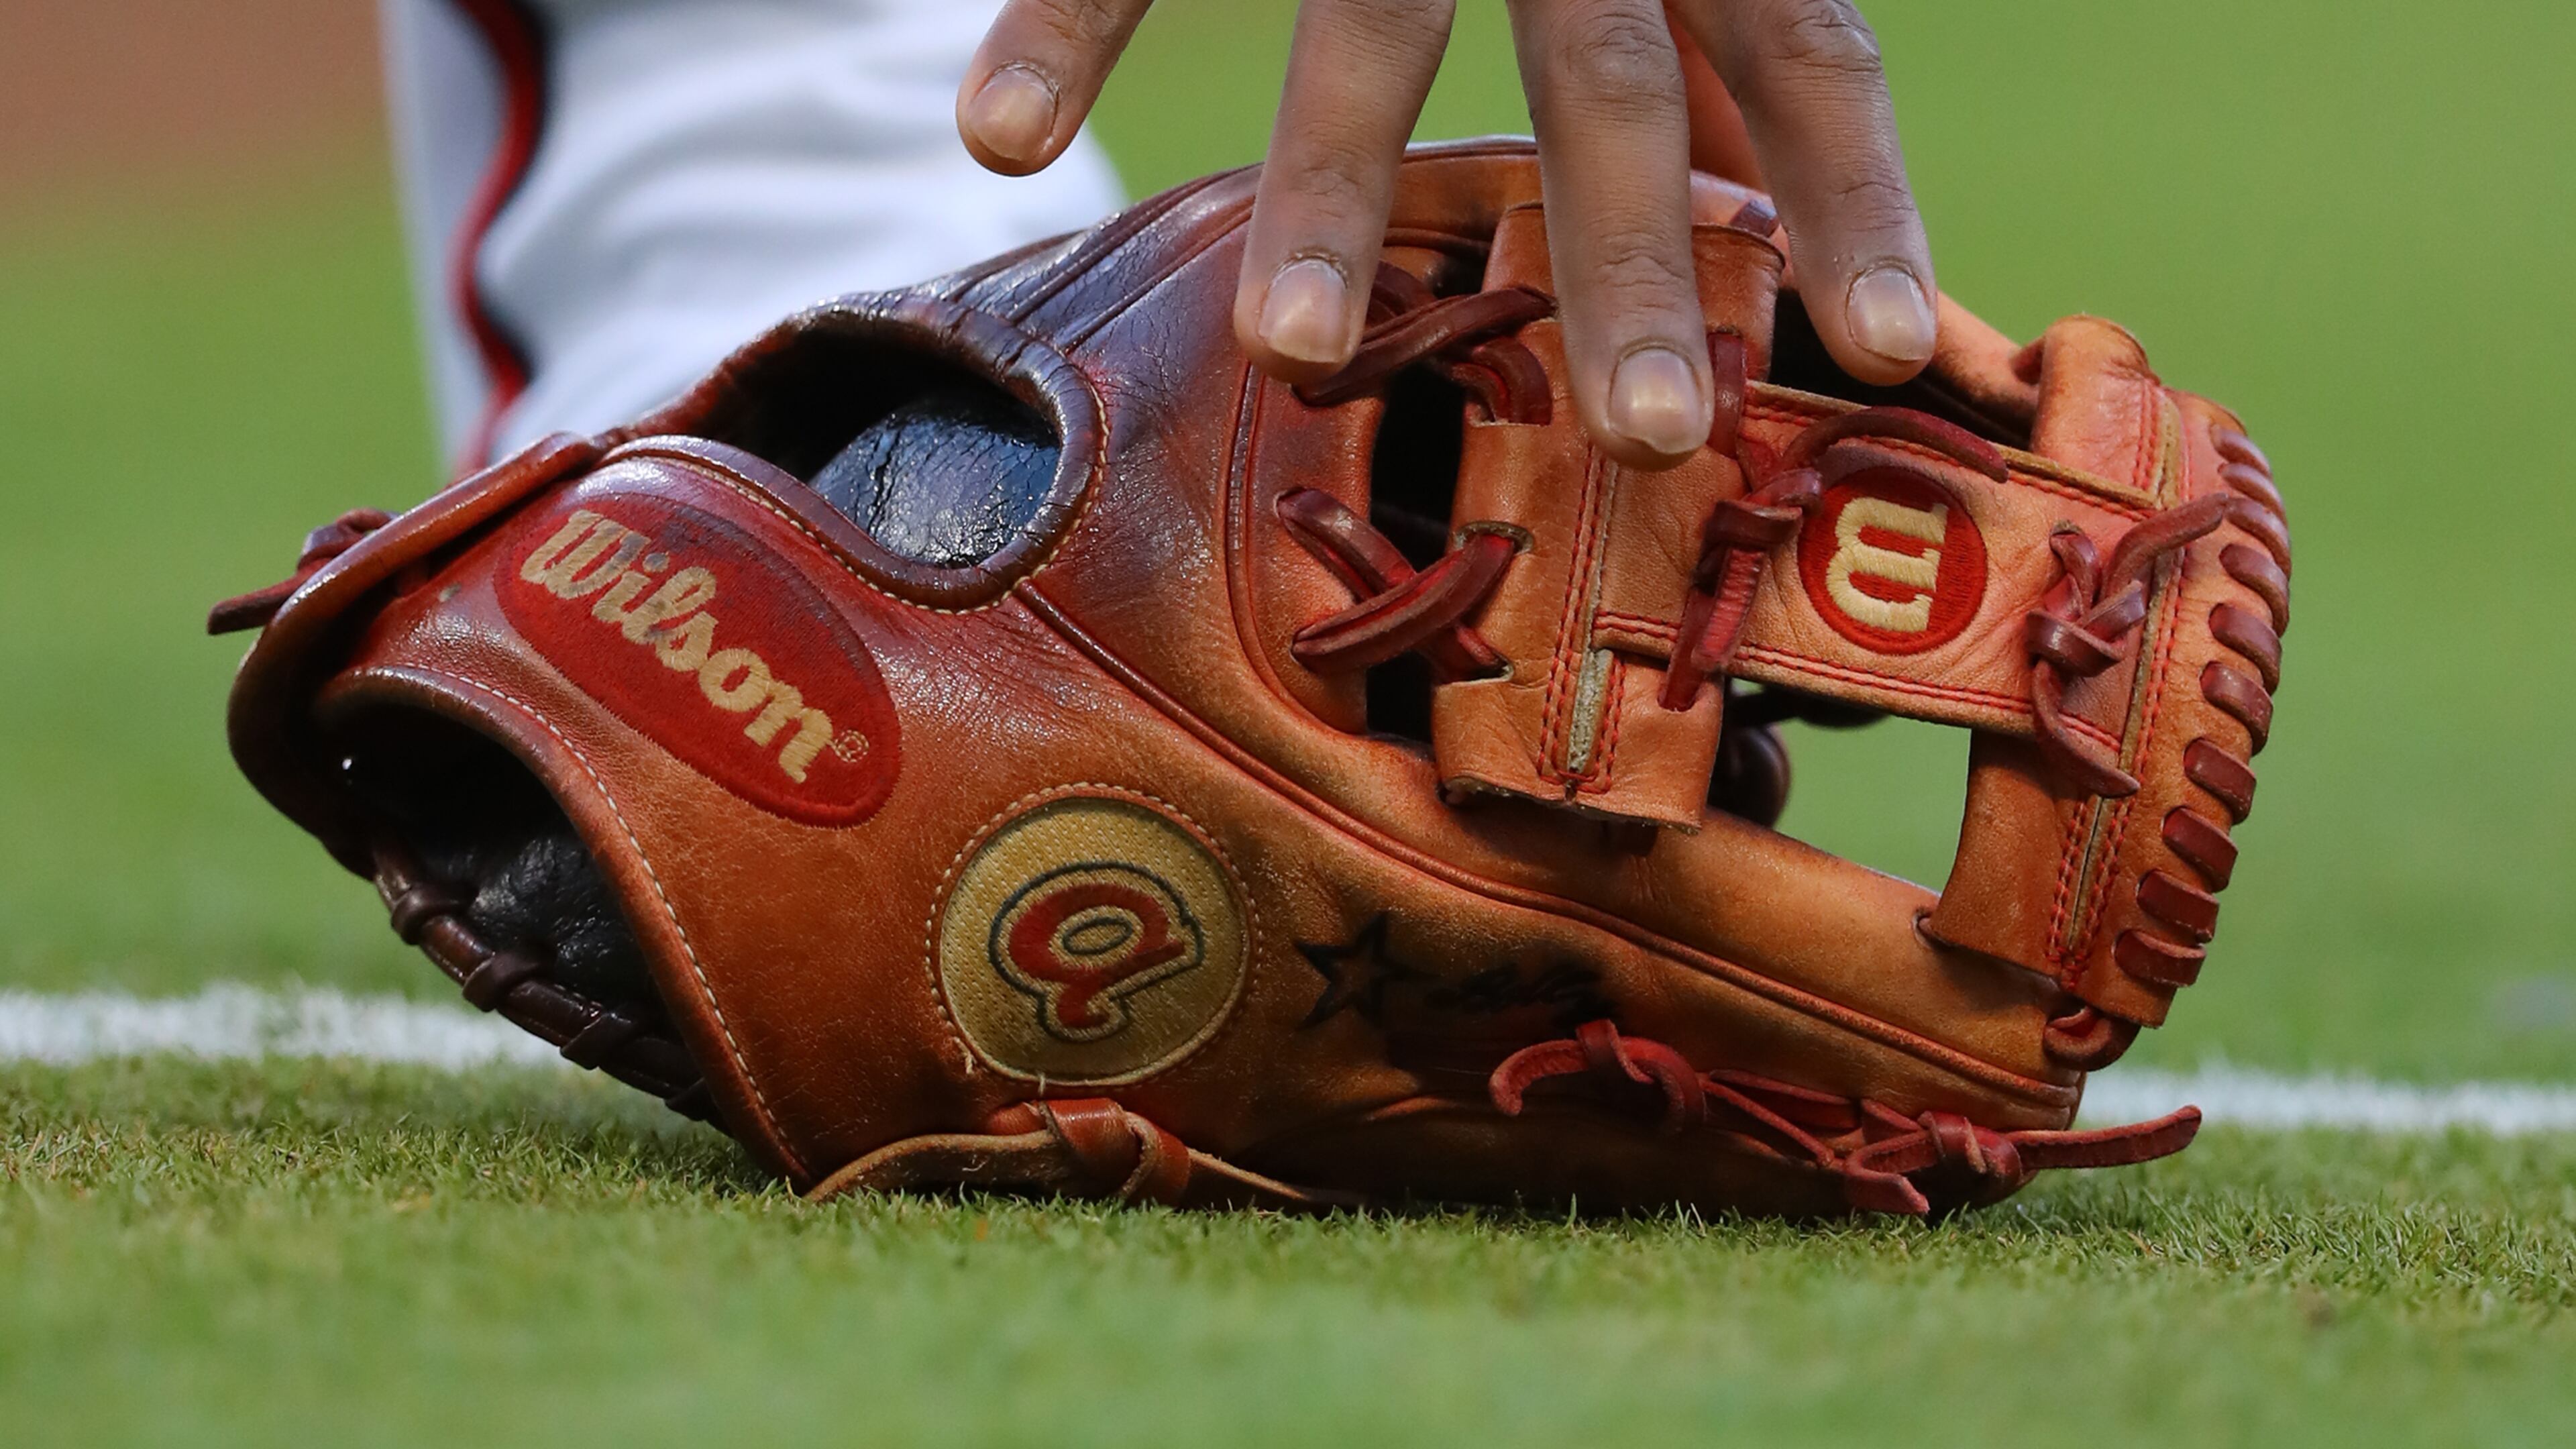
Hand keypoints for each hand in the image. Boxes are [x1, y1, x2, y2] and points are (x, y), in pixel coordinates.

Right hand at [958, 0, 1934, 470]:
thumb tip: (1776, 155)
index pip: (1806, 43)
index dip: (1854, 194)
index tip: (1903, 348)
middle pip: (1612, 81)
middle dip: (1630, 265)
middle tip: (1653, 441)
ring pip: (1370, 21)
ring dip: (1332, 193)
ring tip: (1294, 358)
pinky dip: (1063, 23)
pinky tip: (1002, 140)